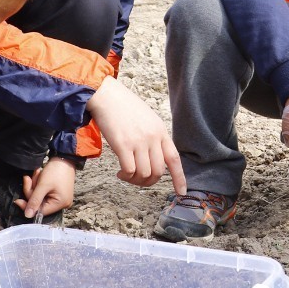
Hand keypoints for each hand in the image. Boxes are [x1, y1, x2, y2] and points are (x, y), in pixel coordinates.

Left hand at [14, 157, 76, 219]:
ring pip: (40, 197)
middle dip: (32, 191)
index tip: (17, 200)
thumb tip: (27, 215)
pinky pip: (44, 193)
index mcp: (60, 204)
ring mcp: (60, 198)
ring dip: (35, 185)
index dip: (28, 205)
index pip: (40, 211)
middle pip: (39, 204)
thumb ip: (34, 200)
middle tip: (28, 178)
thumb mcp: (43, 185)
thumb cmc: (56, 171)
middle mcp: (61, 204)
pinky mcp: (57, 192)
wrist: (64, 157)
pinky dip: (39, 185)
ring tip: (37, 173)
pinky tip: (39, 175)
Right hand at [88, 76, 185, 194]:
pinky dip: (125, 176)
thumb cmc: (124, 107)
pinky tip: (119, 172)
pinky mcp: (122, 144)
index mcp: (161, 131)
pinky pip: (129, 170)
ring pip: (144, 173)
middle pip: (158, 171)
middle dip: (148, 181)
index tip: (181, 192)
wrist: (107, 95)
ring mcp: (138, 141)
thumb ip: (154, 137)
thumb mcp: (148, 119)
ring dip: (135, 180)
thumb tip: (153, 158)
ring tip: (126, 175)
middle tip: (137, 179)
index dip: (179, 178)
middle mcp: (152, 137)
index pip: (174, 159)